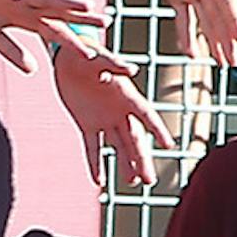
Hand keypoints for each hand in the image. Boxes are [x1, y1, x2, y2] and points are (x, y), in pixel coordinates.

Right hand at [0, 0, 102, 66]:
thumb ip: (12, 52)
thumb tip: (33, 70)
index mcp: (24, 19)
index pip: (54, 32)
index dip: (72, 42)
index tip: (93, 55)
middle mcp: (26, 4)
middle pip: (58, 13)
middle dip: (81, 19)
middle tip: (106, 23)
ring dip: (67, 2)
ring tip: (89, 5)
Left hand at [52, 36, 174, 187]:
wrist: (66, 55)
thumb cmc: (86, 52)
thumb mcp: (99, 57)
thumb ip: (115, 64)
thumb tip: (133, 70)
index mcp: (127, 94)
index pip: (147, 115)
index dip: (158, 129)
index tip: (169, 145)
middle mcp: (119, 111)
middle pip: (134, 139)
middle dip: (141, 159)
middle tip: (149, 181)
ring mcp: (104, 119)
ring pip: (118, 146)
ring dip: (125, 164)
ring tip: (133, 184)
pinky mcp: (87, 124)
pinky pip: (92, 147)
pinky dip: (94, 163)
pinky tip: (98, 181)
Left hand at [150, 0, 236, 63]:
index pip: (228, 0)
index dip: (235, 21)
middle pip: (219, 18)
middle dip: (226, 41)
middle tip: (235, 63)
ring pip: (204, 22)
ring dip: (213, 43)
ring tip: (223, 64)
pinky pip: (182, 16)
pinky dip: (186, 34)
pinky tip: (191, 53)